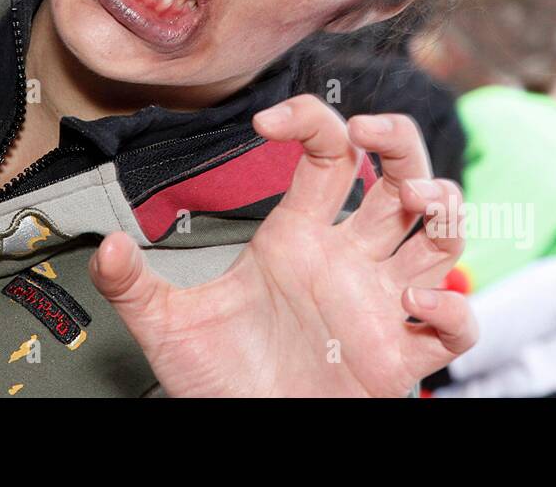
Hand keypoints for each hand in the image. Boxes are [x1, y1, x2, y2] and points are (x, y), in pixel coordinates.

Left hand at [90, 95, 475, 396]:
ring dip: (442, 206)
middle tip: (372, 130)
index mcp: (299, 236)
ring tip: (414, 198)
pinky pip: (455, 324)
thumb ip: (133, 284)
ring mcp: (380, 303)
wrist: (245, 433)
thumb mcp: (167, 326)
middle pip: (401, 175)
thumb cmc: (215, 380)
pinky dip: (451, 307)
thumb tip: (101, 245)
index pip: (328, 154)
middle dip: (400, 141)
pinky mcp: (401, 356)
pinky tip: (417, 301)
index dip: (310, 121)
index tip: (266, 122)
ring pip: (441, 235)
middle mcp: (348, 260)